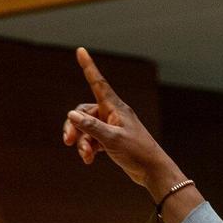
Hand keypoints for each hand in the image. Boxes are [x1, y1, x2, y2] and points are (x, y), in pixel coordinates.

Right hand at [61, 47, 182, 194]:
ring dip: (82, 142)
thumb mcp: (112, 139)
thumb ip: (91, 126)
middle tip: (68, 141)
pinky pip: (93, 140)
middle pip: (84, 112)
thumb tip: (72, 114)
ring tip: (85, 156)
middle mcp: (113, 114)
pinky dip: (89, 148)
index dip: (89, 67)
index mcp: (116, 108)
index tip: (81, 50)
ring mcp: (113, 128)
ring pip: (87, 129)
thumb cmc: (137, 153)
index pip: (98, 83)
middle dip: (75, 126)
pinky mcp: (112, 141)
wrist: (153, 172)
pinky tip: (88, 160)